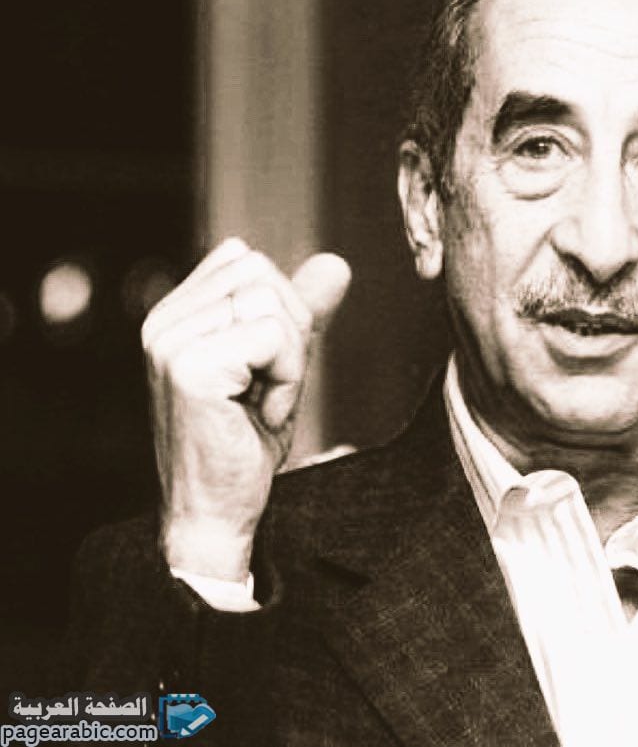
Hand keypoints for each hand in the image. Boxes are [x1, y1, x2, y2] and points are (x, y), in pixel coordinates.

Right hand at [142, 238, 351, 580]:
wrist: (216, 513)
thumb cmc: (245, 442)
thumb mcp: (280, 364)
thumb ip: (301, 312)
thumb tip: (336, 263)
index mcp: (176, 313)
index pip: (249, 262)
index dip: (280, 313)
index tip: (261, 370)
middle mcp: (162, 321)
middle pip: (262, 276)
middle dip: (288, 335)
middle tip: (266, 391)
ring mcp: (169, 341)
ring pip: (272, 307)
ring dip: (289, 362)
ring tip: (260, 404)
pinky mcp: (188, 366)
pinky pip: (273, 338)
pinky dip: (286, 379)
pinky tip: (260, 415)